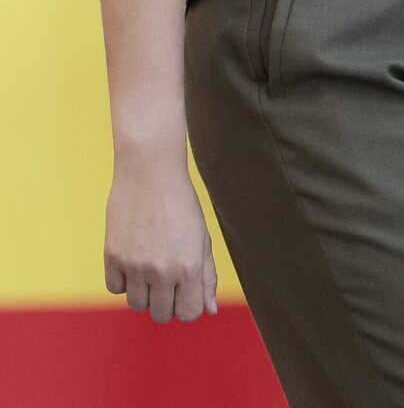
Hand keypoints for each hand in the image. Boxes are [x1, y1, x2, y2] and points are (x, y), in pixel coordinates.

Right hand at [104, 159, 218, 322]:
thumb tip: (209, 310)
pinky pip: (116, 288)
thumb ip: (207, 275)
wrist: (150, 170)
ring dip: (144, 291)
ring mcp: (135, 265)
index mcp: (189, 266)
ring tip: (150, 263)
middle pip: (162, 315)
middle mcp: (162, 270)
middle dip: (167, 301)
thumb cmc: (181, 203)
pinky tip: (132, 257)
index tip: (186, 289)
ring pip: (138, 305)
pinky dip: (123, 280)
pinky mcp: (112, 256)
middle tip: (167, 275)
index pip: (189, 314)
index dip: (189, 304)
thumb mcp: (201, 237)